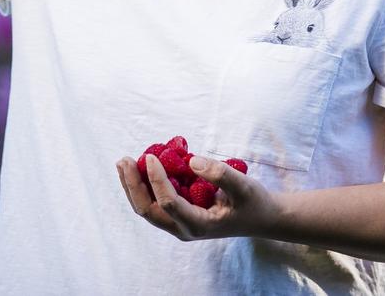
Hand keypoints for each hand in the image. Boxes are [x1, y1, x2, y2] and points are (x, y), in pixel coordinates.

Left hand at [115, 154, 282, 241]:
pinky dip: (144, 186)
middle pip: (148, 211)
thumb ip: (220, 173)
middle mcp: (184, 228)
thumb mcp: (243, 185)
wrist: (261, 218)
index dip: (157, 179)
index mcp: (198, 225)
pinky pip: (155, 204)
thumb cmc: (252, 202)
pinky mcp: (179, 216)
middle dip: (133, 185)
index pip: (169, 202)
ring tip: (124, 163)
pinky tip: (140, 167)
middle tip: (124, 160)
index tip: (151, 155)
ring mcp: (179, 224)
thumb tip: (189, 161)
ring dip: (133, 186)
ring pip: (147, 209)